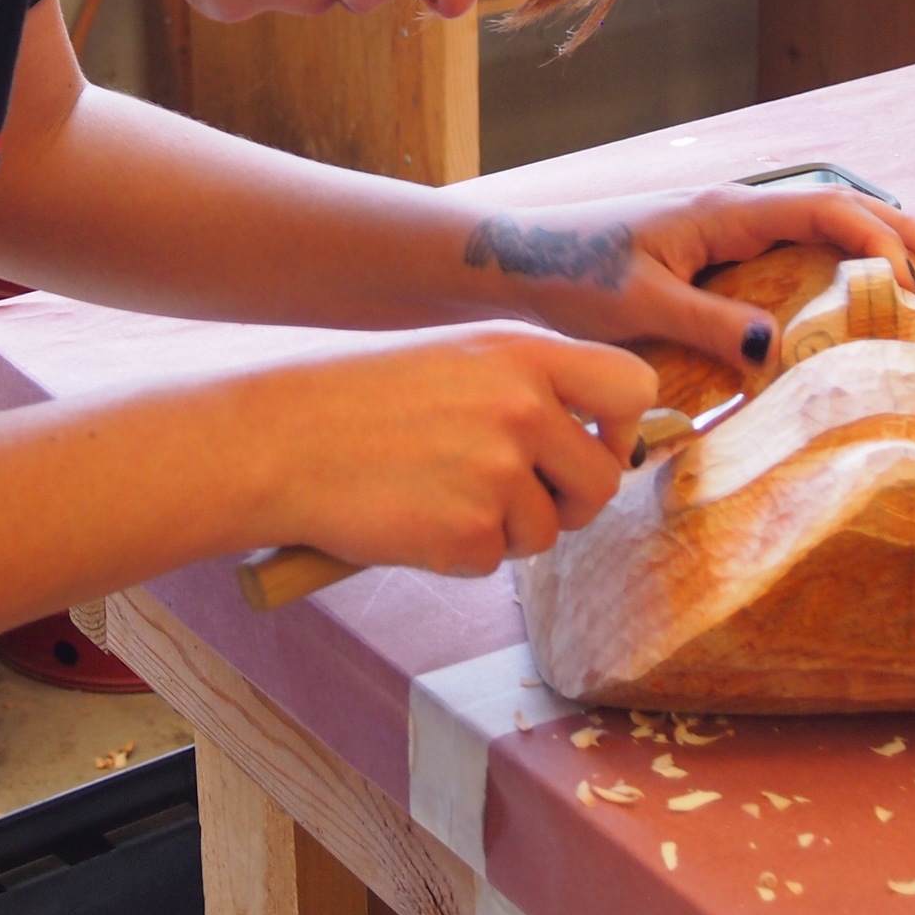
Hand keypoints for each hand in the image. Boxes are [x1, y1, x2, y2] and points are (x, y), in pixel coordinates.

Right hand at [244, 323, 655, 577]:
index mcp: (523, 352)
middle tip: (511, 494)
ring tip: (437, 494)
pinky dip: (458, 554)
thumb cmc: (361, 400)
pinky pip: (494, 562)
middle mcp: (524, 407)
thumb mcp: (457, 360)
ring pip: (548, 531)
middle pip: (602, 481)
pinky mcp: (471, 534)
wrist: (281, 440)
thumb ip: (529, 388)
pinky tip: (413, 518)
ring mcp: (499, 472)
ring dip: (503, 529)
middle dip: (566, 501)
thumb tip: (597, 443)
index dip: (622, 426)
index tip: (591, 442)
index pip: (633, 386)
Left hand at [465, 185, 914, 377]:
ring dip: (868, 235)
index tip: (913, 280)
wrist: (513, 262)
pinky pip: (788, 243)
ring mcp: (722, 225)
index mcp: (723, 212)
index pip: (823, 210)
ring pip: (814, 219)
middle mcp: (730, 208)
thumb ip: (709, 326)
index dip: (876, 240)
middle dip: (895, 226)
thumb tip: (781, 351)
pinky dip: (831, 253)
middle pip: (833, 203)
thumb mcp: (640, 308)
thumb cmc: (569, 278)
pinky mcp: (709, 249)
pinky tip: (849, 284)